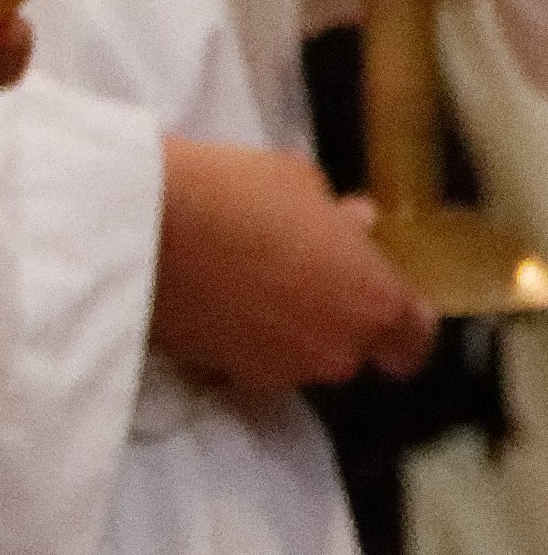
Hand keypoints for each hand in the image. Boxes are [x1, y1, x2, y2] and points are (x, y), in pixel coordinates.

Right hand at [151, 135, 436, 405]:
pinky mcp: (224, 373)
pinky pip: (250, 356)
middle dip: (333, 315)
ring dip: (285, 327)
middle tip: (299, 271)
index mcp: (373, 302)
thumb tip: (351, 226)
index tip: (375, 292)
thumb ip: (336, 218)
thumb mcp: (298, 182)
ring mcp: (278, 368)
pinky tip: (216, 295)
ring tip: (247, 282)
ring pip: (298, 353)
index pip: (414, 338)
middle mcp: (336, 350)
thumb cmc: (233, 192)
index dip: (399, 319)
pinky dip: (242, 334)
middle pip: (351, 346)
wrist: (139, 225)